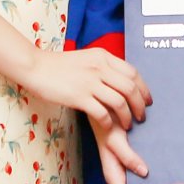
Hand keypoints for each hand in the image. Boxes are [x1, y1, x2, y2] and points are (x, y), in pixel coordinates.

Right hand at [22, 46, 150, 131]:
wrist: (35, 67)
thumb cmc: (59, 65)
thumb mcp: (86, 58)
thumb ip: (103, 66)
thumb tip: (121, 80)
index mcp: (103, 56)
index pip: (132, 73)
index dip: (144, 89)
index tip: (147, 101)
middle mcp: (99, 67)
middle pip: (130, 88)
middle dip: (140, 105)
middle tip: (141, 117)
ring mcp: (89, 82)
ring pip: (120, 102)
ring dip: (127, 116)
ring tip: (128, 125)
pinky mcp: (79, 96)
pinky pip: (102, 112)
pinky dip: (110, 122)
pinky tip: (109, 126)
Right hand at [95, 124, 183, 183]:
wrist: (109, 117)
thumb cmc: (108, 128)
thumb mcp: (114, 140)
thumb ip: (127, 157)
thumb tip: (144, 173)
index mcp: (114, 178)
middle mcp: (125, 179)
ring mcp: (133, 174)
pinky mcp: (140, 166)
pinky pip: (153, 178)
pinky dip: (164, 180)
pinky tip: (176, 176)